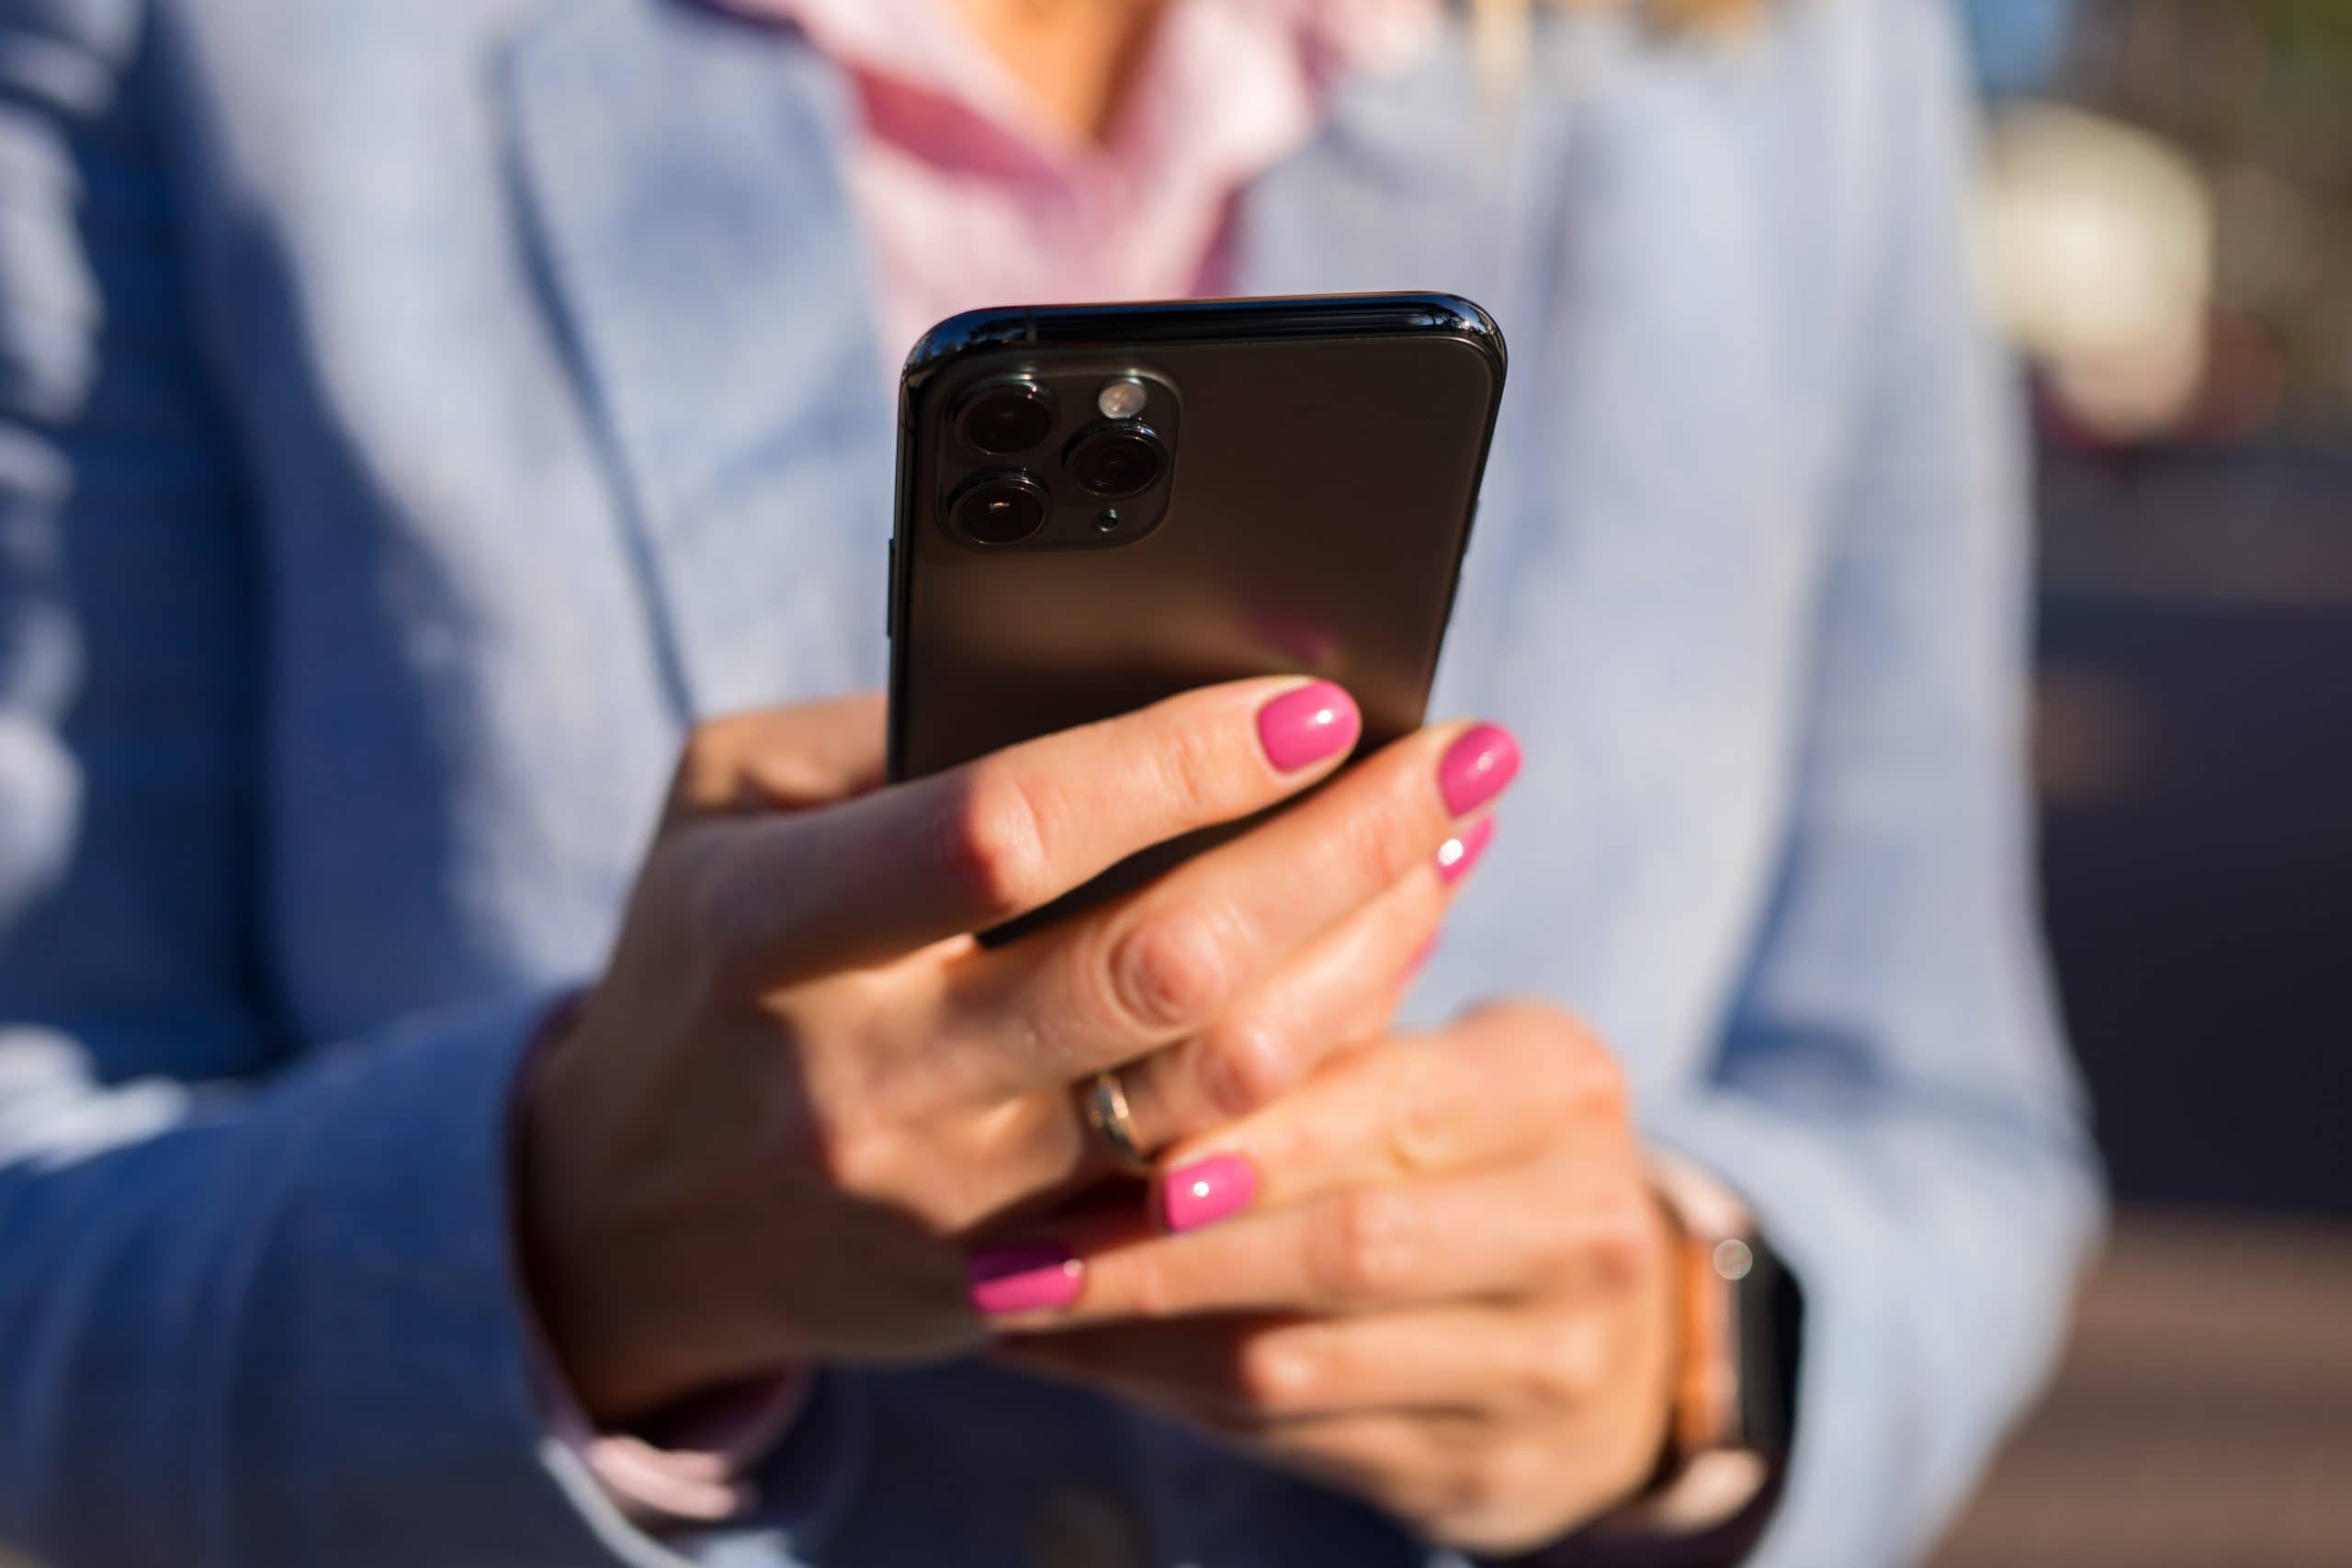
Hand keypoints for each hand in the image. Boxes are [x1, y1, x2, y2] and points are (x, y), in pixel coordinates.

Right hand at [516, 680, 1520, 1423]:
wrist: (628, 1224)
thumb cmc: (700, 958)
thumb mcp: (725, 805)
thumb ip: (884, 732)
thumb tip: (1109, 674)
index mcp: (767, 934)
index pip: (1002, 833)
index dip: (1173, 762)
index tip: (1310, 699)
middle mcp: (859, 1083)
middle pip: (1156, 969)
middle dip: (1338, 849)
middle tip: (1460, 756)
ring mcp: (943, 1205)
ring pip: (1214, 1087)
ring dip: (1366, 957)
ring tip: (1447, 848)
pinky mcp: (1012, 1284)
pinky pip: (1209, 1179)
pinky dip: (1316, 1068)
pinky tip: (1381, 971)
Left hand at [988, 1002, 1678, 1556]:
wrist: (1604, 1322)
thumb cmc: (1460, 1141)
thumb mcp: (1427, 1054)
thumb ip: (1315, 1013)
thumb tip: (1144, 936)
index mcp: (1560, 1086)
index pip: (1389, 1100)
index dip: (1238, 1121)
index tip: (1087, 1119)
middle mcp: (1582, 1231)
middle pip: (1346, 1245)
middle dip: (1157, 1252)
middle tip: (1009, 1248)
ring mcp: (1546, 1368)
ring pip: (1301, 1365)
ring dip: (1135, 1337)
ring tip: (1008, 1303)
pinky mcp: (1488, 1471)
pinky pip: (1292, 1441)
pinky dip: (1167, 1398)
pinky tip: (1074, 1358)